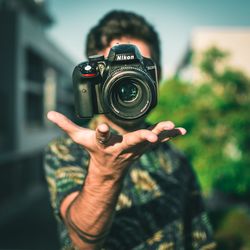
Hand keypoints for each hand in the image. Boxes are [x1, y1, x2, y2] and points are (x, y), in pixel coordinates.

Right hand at [47, 111, 185, 177]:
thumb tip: (49, 113)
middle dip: (140, 138)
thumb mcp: (80, 139)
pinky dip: (170, 135)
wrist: (110, 170)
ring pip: (149, 140)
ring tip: (172, 125)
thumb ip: (66, 126)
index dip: (101, 132)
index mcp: (104, 144)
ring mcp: (135, 149)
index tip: (102, 127)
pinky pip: (159, 141)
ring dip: (160, 133)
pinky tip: (182, 130)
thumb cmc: (95, 152)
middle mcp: (120, 148)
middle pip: (131, 142)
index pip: (101, 138)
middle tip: (150, 134)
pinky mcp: (144, 146)